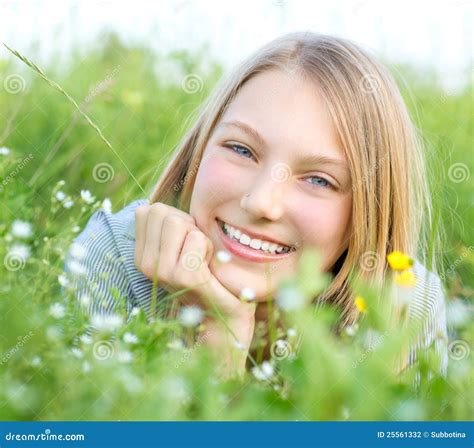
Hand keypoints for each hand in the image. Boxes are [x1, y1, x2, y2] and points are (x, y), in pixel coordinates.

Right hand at [134, 202, 255, 375]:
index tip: (184, 242)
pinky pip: (198, 239)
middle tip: (195, 251)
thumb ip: (165, 225)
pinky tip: (209, 268)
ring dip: (199, 237)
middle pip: (163, 213)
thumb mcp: (180, 246)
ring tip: (201, 259)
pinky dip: (210, 248)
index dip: (175, 218)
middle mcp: (145, 264)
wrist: (222, 311)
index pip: (149, 210)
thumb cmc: (205, 271)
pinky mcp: (183, 276)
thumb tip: (152, 200)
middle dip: (187, 225)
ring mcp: (162, 271)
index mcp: (140, 255)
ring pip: (180, 223)